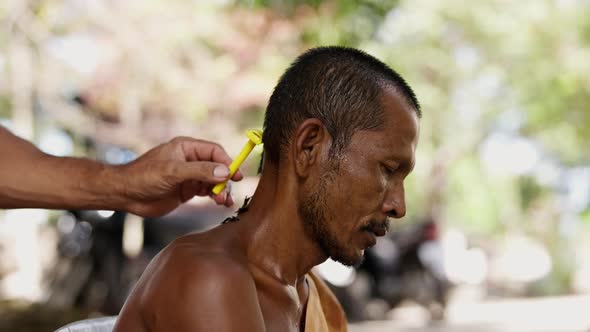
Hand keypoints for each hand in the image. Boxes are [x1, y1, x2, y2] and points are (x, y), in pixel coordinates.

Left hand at [116, 137, 242, 216]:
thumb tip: (225, 172)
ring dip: (221, 190)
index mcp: (186, 148)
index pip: (214, 151)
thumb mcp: (173, 172)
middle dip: (225, 179)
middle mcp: (190, 160)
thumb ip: (200, 171)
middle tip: (228, 191)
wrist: (126, 194)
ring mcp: (189, 176)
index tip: (234, 175)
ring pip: (213, 181)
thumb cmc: (145, 176)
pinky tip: (220, 203)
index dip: (226, 162)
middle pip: (217, 167)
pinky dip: (215, 196)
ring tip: (224, 201)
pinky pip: (206, 191)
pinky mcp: (186, 190)